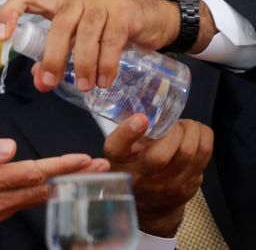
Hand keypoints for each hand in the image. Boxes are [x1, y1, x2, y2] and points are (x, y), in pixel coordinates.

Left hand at [0, 0, 214, 91]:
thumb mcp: (79, 42)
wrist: (153, 17)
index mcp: (59, 1)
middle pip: (59, 25)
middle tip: (51, 83)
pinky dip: (106, 64)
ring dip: (82, 64)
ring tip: (84, 86)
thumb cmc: (107, 29)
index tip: (4, 38)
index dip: (10, 13)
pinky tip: (105, 80)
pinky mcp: (124, 12)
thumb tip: (40, 82)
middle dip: (53, 57)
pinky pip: (111, 40)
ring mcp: (102, 2)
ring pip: (86, 34)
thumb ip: (56, 59)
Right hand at [0, 137, 109, 248]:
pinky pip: (21, 203)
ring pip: (34, 198)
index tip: (86, 159)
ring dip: (62, 186)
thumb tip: (10, 148)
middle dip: (74, 178)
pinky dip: (42, 193)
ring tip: (86, 174)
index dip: (62, 166)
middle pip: (41, 189)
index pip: (33, 173)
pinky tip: (51, 185)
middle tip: (103, 167)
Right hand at [104, 115, 213, 236]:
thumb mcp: (120, 154)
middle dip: (172, 130)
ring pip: (189, 152)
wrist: (149, 207)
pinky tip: (195, 134)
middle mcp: (140, 178)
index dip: (128, 132)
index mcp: (118, 163)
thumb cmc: (132, 170)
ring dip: (192, 131)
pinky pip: (204, 155)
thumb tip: (148, 113)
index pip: (117, 149)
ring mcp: (167, 185)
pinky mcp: (189, 186)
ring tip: (186, 126)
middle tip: (173, 123)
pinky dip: (203, 137)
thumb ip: (128, 135)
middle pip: (160, 155)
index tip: (141, 118)